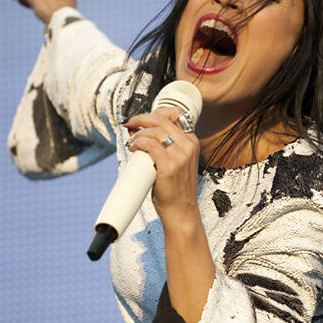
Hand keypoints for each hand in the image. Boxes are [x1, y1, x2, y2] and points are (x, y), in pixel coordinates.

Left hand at [123, 107, 200, 221]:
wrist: (181, 210)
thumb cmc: (175, 187)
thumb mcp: (178, 161)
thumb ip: (165, 145)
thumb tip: (138, 130)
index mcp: (192, 142)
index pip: (175, 114)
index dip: (155, 112)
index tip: (142, 118)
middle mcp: (188, 146)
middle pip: (162, 119)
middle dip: (141, 118)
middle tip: (130, 123)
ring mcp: (180, 156)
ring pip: (155, 131)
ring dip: (138, 132)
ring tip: (131, 141)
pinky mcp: (169, 166)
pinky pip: (149, 145)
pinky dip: (138, 143)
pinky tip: (133, 148)